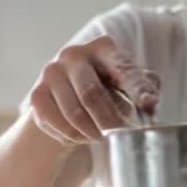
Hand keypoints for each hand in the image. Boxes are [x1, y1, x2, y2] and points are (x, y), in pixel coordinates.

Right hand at [27, 35, 159, 145]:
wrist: (70, 96)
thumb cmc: (108, 88)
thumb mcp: (129, 85)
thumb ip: (144, 90)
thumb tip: (149, 103)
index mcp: (103, 48)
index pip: (123, 70)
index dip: (137, 89)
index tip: (149, 106)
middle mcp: (74, 54)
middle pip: (92, 95)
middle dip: (109, 122)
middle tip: (120, 137)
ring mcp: (52, 73)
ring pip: (74, 114)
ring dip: (92, 133)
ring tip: (101, 138)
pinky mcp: (37, 95)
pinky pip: (58, 125)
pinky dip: (73, 137)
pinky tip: (82, 136)